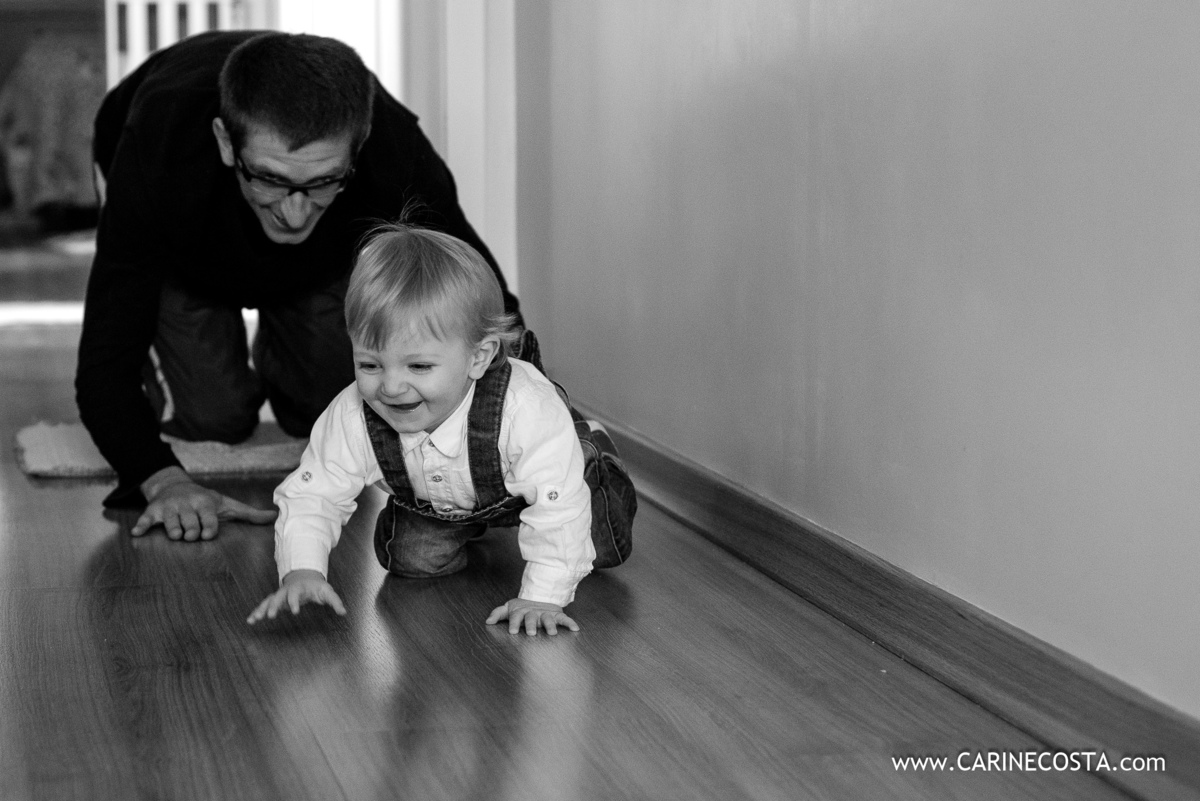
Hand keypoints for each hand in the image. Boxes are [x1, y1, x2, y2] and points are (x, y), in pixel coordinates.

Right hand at [132, 466, 276, 540]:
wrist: (176, 486)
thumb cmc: (207, 501)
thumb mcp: (227, 505)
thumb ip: (250, 513)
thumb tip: (275, 517)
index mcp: (205, 503)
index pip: (208, 519)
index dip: (208, 528)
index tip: (207, 534)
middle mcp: (187, 504)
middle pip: (189, 525)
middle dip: (191, 532)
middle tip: (191, 535)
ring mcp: (170, 508)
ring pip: (171, 525)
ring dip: (173, 532)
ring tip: (177, 534)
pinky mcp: (154, 511)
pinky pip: (147, 519)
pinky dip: (142, 526)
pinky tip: (137, 533)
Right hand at [247, 569, 345, 623]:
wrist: (305, 576)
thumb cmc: (317, 586)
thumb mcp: (327, 591)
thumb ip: (335, 601)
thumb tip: (344, 612)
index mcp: (299, 588)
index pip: (295, 594)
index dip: (294, 602)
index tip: (294, 612)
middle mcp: (286, 590)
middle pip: (278, 597)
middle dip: (274, 606)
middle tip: (271, 616)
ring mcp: (279, 594)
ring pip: (268, 601)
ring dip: (261, 609)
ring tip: (253, 619)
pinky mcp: (275, 600)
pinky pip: (264, 605)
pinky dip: (257, 611)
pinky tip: (250, 620)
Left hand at [486, 598, 578, 635]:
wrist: (539, 596)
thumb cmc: (521, 608)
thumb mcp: (508, 608)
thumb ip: (498, 613)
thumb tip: (487, 621)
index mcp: (521, 612)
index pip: (516, 617)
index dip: (514, 624)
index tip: (512, 632)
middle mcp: (533, 613)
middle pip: (532, 618)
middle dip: (531, 625)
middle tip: (531, 633)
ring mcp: (545, 613)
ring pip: (548, 619)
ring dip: (550, 625)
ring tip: (552, 633)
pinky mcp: (556, 614)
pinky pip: (564, 618)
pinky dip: (570, 623)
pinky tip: (575, 629)